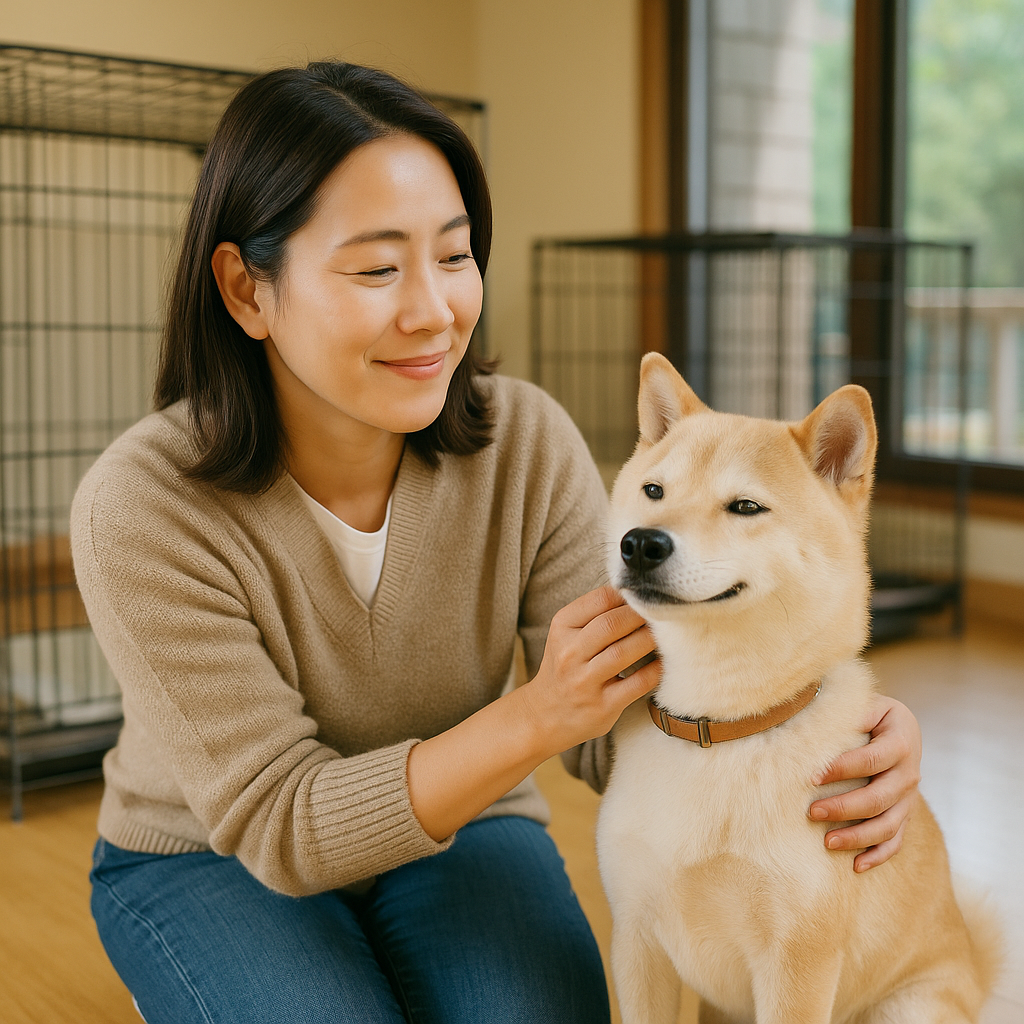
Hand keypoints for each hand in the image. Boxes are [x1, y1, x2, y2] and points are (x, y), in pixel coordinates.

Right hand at [521, 585, 660, 751]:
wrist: (546, 714)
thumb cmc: (566, 666)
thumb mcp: (567, 634)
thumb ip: (595, 614)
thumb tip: (637, 594)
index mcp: (561, 628)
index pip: (599, 600)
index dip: (628, 595)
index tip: (645, 596)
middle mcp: (569, 653)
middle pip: (613, 624)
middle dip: (642, 615)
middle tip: (663, 612)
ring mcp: (584, 682)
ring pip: (624, 652)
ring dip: (650, 640)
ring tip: (667, 634)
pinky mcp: (602, 706)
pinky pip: (637, 684)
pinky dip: (655, 670)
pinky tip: (664, 662)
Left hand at [807, 695, 921, 871]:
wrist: (900, 727)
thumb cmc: (872, 714)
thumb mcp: (866, 703)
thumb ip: (849, 710)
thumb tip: (819, 717)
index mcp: (900, 742)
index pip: (870, 760)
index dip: (841, 769)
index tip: (811, 776)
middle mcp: (910, 773)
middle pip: (878, 798)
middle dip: (843, 808)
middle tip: (811, 812)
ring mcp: (909, 798)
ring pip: (888, 825)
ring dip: (857, 837)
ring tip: (827, 843)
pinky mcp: (904, 814)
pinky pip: (895, 841)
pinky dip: (878, 856)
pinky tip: (856, 866)